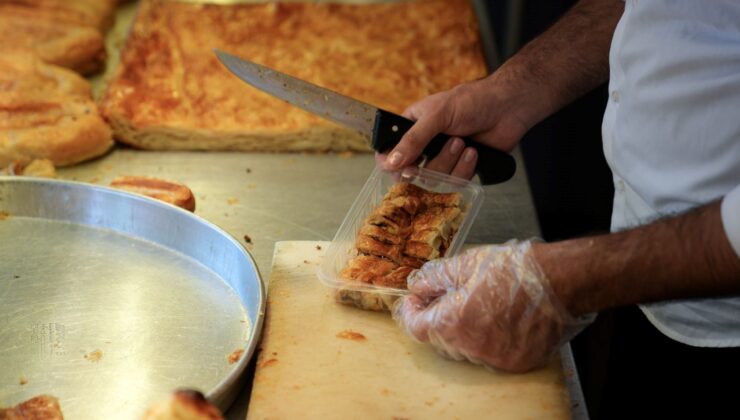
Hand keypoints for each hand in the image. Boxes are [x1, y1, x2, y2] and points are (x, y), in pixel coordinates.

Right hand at [376, 76, 532, 178]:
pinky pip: (454, 181)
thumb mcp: (437, 115)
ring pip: (434, 178)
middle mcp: (425, 144)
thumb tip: (391, 162)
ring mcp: (443, 157)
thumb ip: (413, 140)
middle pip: (411, 171)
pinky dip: (464, 168)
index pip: (389, 150)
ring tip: (462, 142)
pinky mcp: (462, 169)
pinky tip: (474, 152)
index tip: (396, 168)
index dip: (389, 162)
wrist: (508, 107)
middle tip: (434, 156)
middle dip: (426, 165)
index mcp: (412, 126)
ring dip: (449, 161)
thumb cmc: (472, 101)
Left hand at [393, 240, 593, 372]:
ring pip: (465, 349)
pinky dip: (487, 340)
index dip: (412, 312)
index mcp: (454, 322)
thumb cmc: (514, 270)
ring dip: (462, 331)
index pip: (417, 328)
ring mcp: (495, 358)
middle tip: (445, 297)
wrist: (560, 282)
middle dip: (437, 318)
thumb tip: (416, 287)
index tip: (414, 300)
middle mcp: (472, 347)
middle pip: (440, 339)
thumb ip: (434, 278)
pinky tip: (497, 319)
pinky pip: (490, 355)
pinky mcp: (515, 363)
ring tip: (476, 305)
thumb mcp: (466, 264)